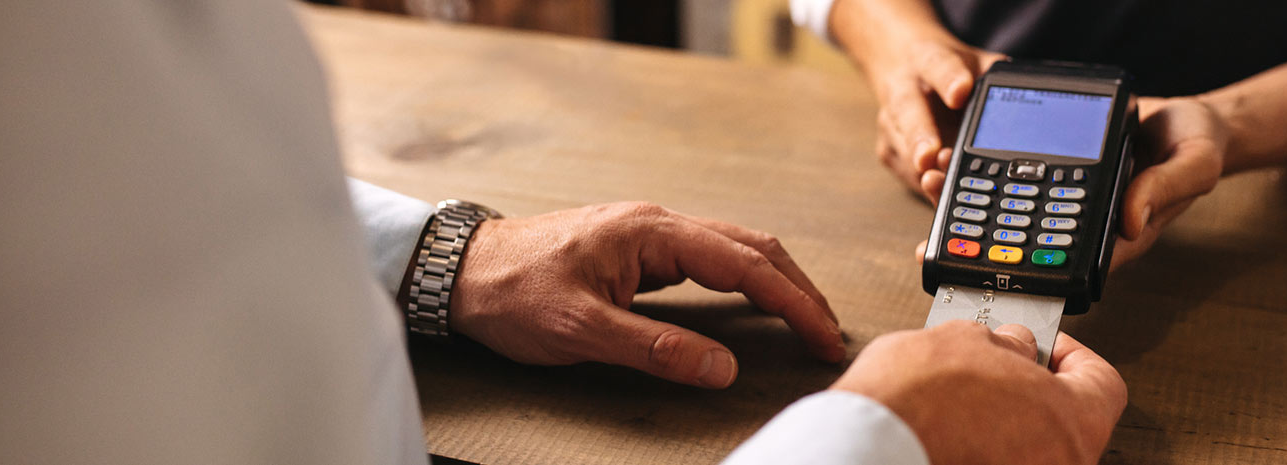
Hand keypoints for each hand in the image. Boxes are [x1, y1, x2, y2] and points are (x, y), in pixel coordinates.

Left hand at [444, 202, 844, 388]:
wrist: (459, 269)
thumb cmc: (510, 292)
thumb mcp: (579, 330)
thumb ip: (655, 349)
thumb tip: (720, 367)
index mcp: (651, 233)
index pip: (746, 263)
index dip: (792, 302)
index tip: (821, 336)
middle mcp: (657, 223)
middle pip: (752, 247)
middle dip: (798, 289)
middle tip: (827, 334)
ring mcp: (648, 233)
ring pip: (734, 248)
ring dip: (776, 282)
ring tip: (804, 319)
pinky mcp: (639, 249)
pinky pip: (709, 257)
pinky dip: (745, 279)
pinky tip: (754, 301)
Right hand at [831, 0, 1004, 202]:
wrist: (901, 66)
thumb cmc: (945, 70)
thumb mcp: (972, 60)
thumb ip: (995, 72)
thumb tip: (1026, 90)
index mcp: (926, 60)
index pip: (938, 66)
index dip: (949, 79)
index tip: (961, 90)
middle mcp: (902, 90)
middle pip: (908, 112)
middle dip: (920, 136)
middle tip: (931, 156)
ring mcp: (891, 123)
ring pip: (903, 148)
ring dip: (922, 168)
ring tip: (937, 180)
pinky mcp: (889, 150)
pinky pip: (906, 173)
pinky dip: (922, 184)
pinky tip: (936, 191)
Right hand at [831, 322, 1125, 464]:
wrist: (867, 448)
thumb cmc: (916, 404)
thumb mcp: (966, 341)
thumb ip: (1004, 343)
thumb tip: (1011, 345)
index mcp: (1074, 425)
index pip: (1102, 384)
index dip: (1073, 355)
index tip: (1045, 344)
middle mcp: (1059, 464)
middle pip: (1063, 420)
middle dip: (1030, 388)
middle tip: (997, 365)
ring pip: (1027, 445)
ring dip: (1001, 419)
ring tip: (961, 396)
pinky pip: (995, 460)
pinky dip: (979, 446)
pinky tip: (948, 425)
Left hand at [907, 97, 1227, 266]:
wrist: (1186, 121)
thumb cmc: (1195, 145)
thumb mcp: (1193, 163)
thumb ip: (1165, 190)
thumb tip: (1129, 223)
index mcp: (1112, 237)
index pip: (1063, 267)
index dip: (1019, 272)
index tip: (980, 265)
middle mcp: (1080, 227)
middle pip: (1020, 244)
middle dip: (973, 235)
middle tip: (932, 214)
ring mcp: (1063, 204)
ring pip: (1006, 214)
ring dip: (967, 202)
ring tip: (929, 178)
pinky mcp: (1052, 178)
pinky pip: (1011, 183)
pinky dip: (980, 176)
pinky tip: (950, 162)